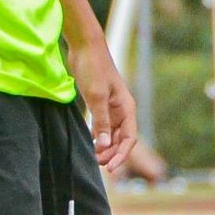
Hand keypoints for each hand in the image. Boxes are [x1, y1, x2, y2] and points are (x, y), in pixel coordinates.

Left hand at [69, 38, 137, 176]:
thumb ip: (101, 121)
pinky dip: (98, 136)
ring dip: (105, 147)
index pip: (130, 138)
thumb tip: (105, 146)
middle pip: (121, 139)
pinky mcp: (99, 104)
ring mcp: (110, 107)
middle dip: (111, 153)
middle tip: (96, 163)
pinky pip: (102, 126)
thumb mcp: (96, 96)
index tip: (110, 168)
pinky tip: (90, 144)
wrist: (84, 47)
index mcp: (126, 108)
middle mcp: (121, 109)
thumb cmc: (93, 68)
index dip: (122, 154)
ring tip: (93, 157)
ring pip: (111, 134)